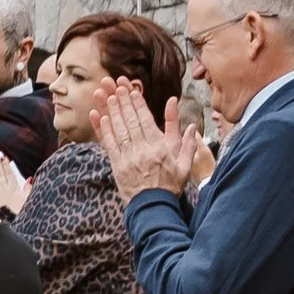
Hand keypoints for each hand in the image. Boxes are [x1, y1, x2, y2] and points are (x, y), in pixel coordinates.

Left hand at [0, 153, 27, 215]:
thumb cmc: (21, 212)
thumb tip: (30, 178)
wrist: (15, 225)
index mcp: (14, 189)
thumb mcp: (28, 200)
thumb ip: (28, 188)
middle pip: (0, 175)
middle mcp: (4, 191)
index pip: (10, 174)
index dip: (6, 165)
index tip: (4, 157)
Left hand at [94, 76, 200, 204]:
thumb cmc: (171, 186)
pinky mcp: (116, 165)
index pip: (146, 120)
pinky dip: (104, 129)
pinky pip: (109, 144)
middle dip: (123, 101)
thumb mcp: (185, 165)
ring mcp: (128, 158)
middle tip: (117, 86)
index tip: (132, 90)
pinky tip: (100, 116)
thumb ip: (188, 144)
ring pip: (119, 129)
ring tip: (108, 95)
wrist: (154, 208)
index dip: (138, 103)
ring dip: (113, 110)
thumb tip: (192, 126)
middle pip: (131, 121)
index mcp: (159, 148)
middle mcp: (142, 150)